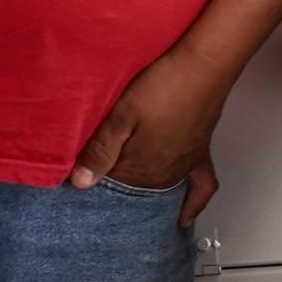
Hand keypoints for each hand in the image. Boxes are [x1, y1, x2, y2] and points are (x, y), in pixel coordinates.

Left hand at [73, 45, 226, 220]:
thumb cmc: (164, 84)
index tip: (78, 171)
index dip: (92, 177)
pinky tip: (184, 216)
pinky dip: (192, 204)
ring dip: (143, 193)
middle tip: (96, 177)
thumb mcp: (122, 113)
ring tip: (127, 193)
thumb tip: (80, 183)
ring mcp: (184, 165)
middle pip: (134, 191)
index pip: (111, 186)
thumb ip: (101, 149)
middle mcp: (166, 173)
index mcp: (144, 168)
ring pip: (160, 191)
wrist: (204, 64)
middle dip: (116, 187)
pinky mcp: (200, 153)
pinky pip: (201, 187)